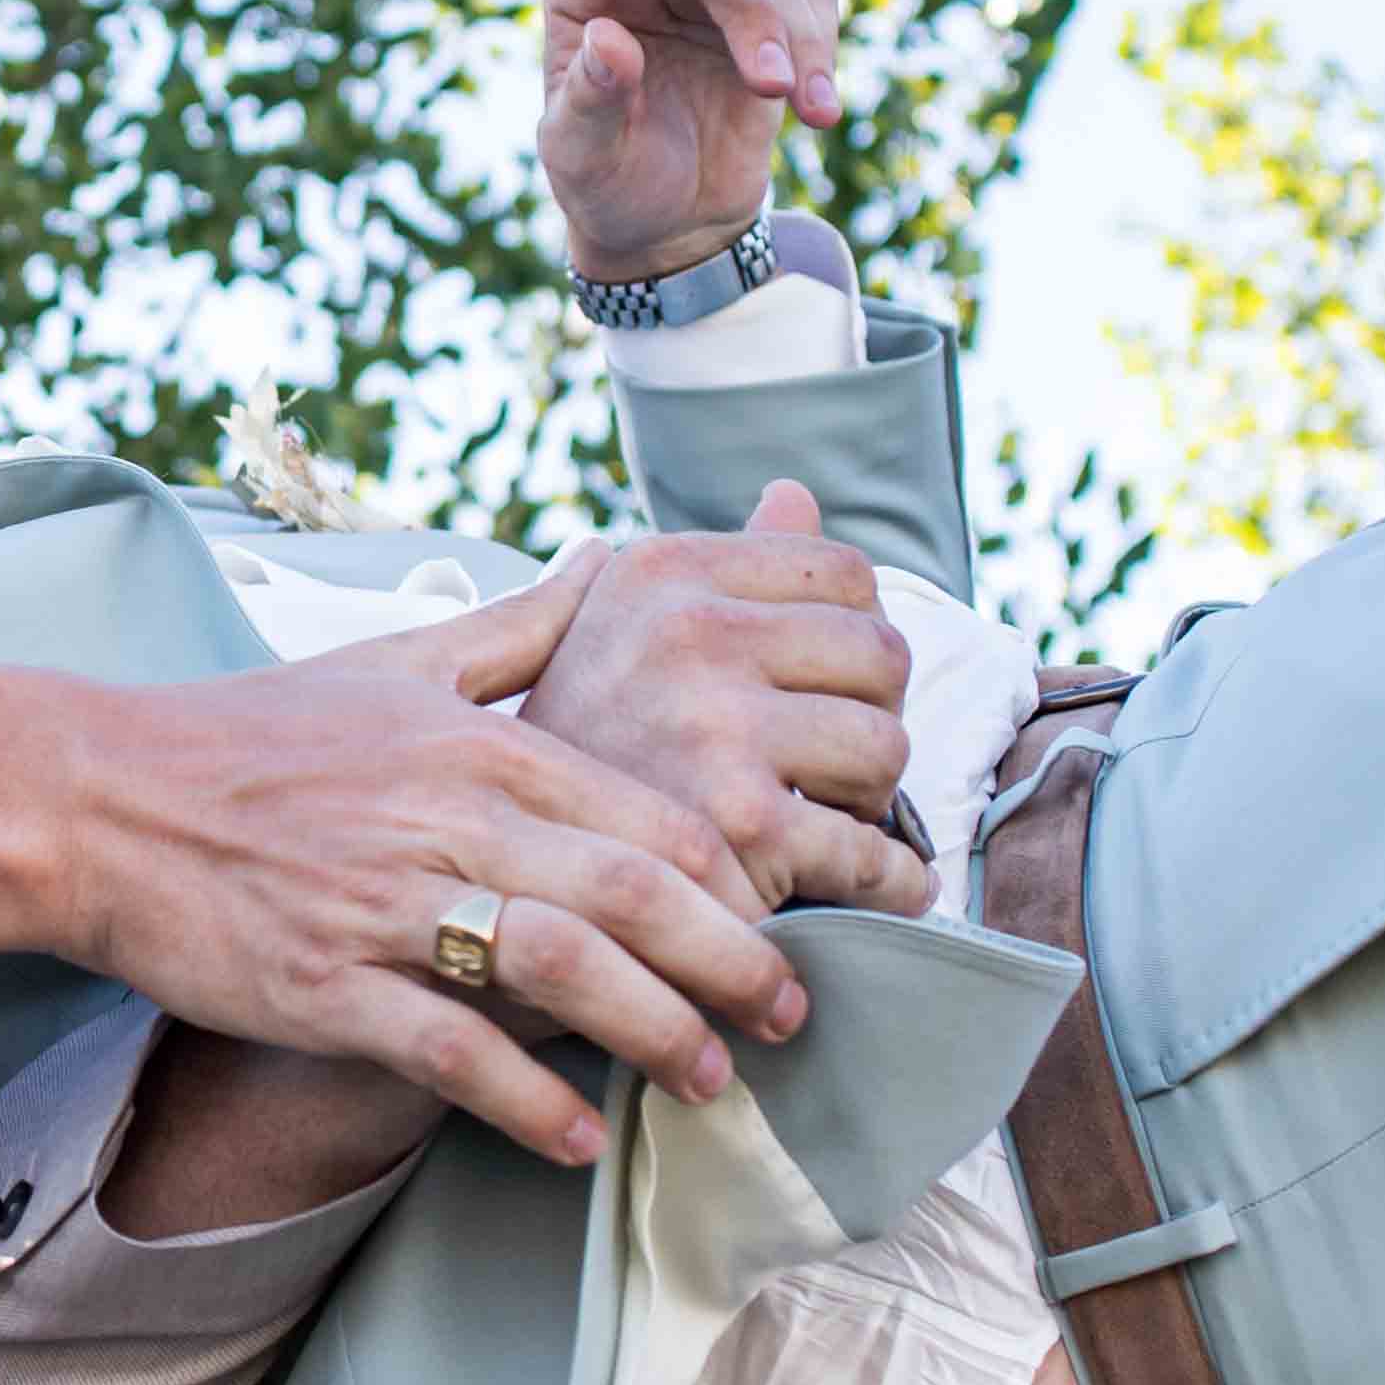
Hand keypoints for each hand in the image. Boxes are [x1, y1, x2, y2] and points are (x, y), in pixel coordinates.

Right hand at [0, 551, 810, 1168]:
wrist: (96, 799)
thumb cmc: (248, 733)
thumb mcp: (395, 658)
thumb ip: (519, 632)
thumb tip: (615, 570)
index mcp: (475, 744)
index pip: (648, 815)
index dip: (735, 880)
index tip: (787, 924)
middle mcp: (445, 820)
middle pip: (630, 895)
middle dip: (732, 964)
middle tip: (795, 1016)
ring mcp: (383, 905)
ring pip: (559, 970)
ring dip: (654, 1033)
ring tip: (711, 1080)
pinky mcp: (323, 984)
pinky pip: (450, 1050)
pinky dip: (524, 1097)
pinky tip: (576, 1136)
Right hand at [515, 482, 937, 914]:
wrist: (494, 877)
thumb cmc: (572, 758)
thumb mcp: (616, 634)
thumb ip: (713, 569)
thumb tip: (795, 494)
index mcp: (663, 571)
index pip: (845, 574)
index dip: (856, 640)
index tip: (829, 691)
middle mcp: (687, 630)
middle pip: (881, 654)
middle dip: (871, 716)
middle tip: (832, 768)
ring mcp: (713, 722)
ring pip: (886, 746)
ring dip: (869, 798)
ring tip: (822, 821)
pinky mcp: (741, 820)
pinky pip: (870, 846)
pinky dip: (890, 879)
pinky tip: (882, 889)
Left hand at [536, 0, 841, 279]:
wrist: (663, 223)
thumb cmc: (605, 181)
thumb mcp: (580, 153)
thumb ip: (589, 97)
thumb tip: (607, 37)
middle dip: (755, 17)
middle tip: (773, 89)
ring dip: (801, 41)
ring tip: (810, 114)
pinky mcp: (767, 15)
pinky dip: (823, 50)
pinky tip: (817, 109)